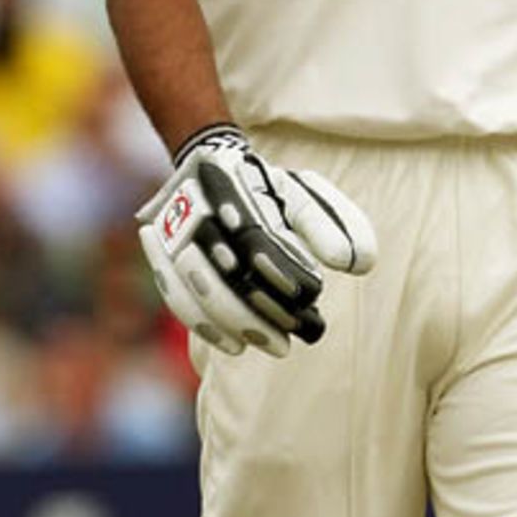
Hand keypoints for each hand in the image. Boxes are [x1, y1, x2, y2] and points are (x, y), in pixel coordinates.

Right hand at [137, 125, 376, 358]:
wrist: (211, 170)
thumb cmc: (268, 192)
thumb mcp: (303, 196)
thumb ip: (330, 226)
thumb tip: (356, 264)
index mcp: (234, 185)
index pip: (255, 234)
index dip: (279, 269)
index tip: (311, 297)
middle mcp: (197, 207)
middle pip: (222, 266)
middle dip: (257, 309)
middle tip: (292, 339)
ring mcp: (172, 232)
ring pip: (195, 285)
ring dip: (234, 322)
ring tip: (273, 345)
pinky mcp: (160, 254)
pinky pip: (175, 296)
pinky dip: (204, 325)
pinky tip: (234, 345)